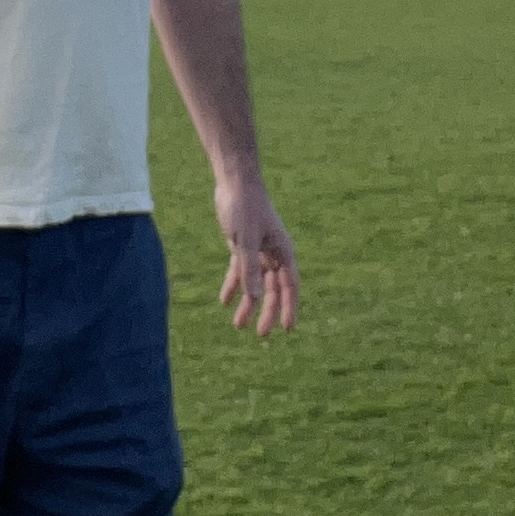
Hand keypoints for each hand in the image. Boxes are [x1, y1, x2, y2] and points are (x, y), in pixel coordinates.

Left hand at [214, 174, 298, 337]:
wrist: (235, 182)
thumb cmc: (244, 208)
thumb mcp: (244, 240)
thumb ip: (248, 269)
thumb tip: (253, 298)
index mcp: (283, 251)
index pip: (290, 286)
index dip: (289, 307)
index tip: (287, 328)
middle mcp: (273, 253)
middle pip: (272, 289)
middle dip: (267, 311)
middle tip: (261, 334)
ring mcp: (258, 250)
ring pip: (255, 283)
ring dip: (248, 303)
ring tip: (238, 325)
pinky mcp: (242, 245)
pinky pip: (240, 271)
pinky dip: (233, 285)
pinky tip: (224, 300)